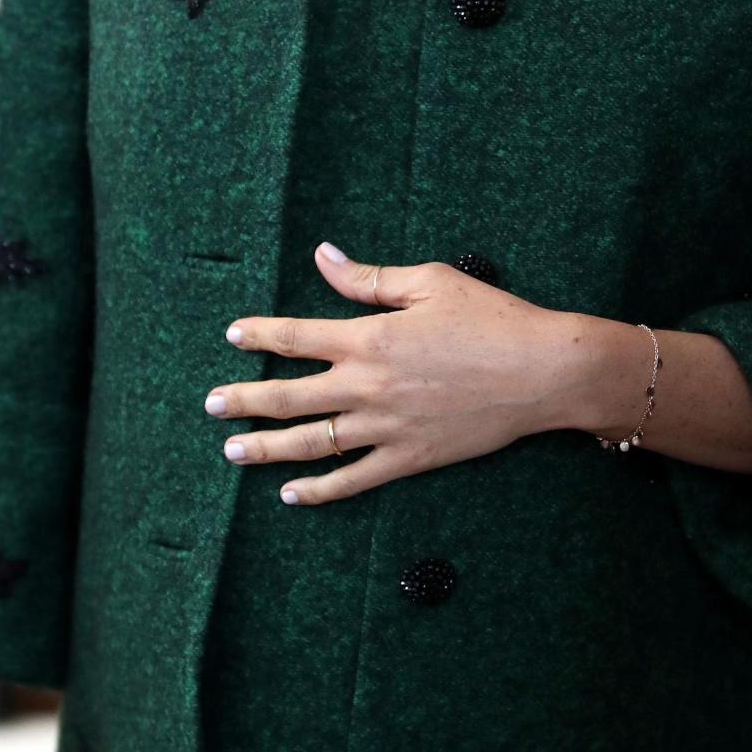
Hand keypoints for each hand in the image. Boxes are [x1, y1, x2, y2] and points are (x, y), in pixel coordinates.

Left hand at [204, 243, 585, 505]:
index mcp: (370, 337)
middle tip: (211, 405)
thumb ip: (368, 278)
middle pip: (290, 396)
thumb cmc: (490, 317)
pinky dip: (320, 490)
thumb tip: (322, 257)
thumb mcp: (429, 282)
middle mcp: (368, 385)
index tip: (231, 336)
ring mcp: (386, 427)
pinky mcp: (409, 459)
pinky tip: (293, 494)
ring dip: (267, 449)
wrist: (540, 371)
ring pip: (312, 442)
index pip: (297, 336)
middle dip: (244, 400)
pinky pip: (354, 479)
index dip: (260, 335)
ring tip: (233, 451)